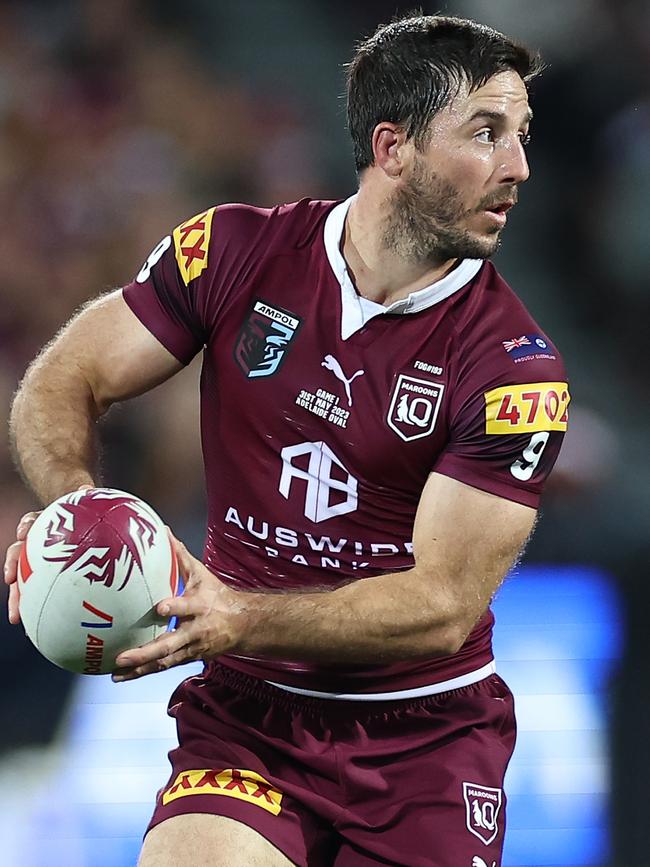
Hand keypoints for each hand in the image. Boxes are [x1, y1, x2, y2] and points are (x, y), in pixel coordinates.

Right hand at [4, 484, 92, 624]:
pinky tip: (38, 629)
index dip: (26, 527)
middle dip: (12, 569)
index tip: (23, 533)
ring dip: (17, 597)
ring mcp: (38, 563)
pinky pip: (37, 595)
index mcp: (45, 525)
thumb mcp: (85, 505)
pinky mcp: (45, 580)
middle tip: (9, 582)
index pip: (31, 522)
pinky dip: (36, 610)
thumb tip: (86, 489)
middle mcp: (36, 544)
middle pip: (19, 555)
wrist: (81, 523)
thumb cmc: (85, 515)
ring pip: (23, 580)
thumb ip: (84, 499)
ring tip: (16, 617)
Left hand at [112, 534, 246, 680]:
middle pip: (171, 643)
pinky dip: (143, 673)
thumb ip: (181, 556)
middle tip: (123, 656)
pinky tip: (123, 676)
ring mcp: (192, 647)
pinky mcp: (188, 658)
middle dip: (147, 652)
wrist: (243, 624)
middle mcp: (196, 630)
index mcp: (200, 606)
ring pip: (165, 661)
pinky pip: (164, 667)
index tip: (160, 608)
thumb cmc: (219, 596)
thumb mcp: (202, 575)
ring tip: (117, 672)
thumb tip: (164, 532)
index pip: (187, 606)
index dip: (176, 607)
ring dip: (140, 669)